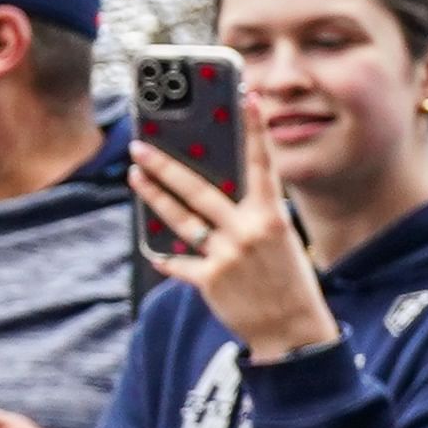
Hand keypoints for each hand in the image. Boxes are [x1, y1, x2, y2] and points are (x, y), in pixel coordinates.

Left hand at [136, 125, 334, 363]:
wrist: (293, 329)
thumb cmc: (286, 278)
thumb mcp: (278, 239)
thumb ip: (249, 215)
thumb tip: (209, 192)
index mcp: (272, 216)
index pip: (262, 165)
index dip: (254, 131)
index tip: (246, 98)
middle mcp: (249, 231)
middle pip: (198, 190)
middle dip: (165, 166)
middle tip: (140, 146)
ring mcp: (227, 255)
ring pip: (180, 218)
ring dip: (153, 196)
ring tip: (134, 175)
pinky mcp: (210, 279)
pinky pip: (179, 261)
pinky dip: (168, 256)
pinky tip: (154, 250)